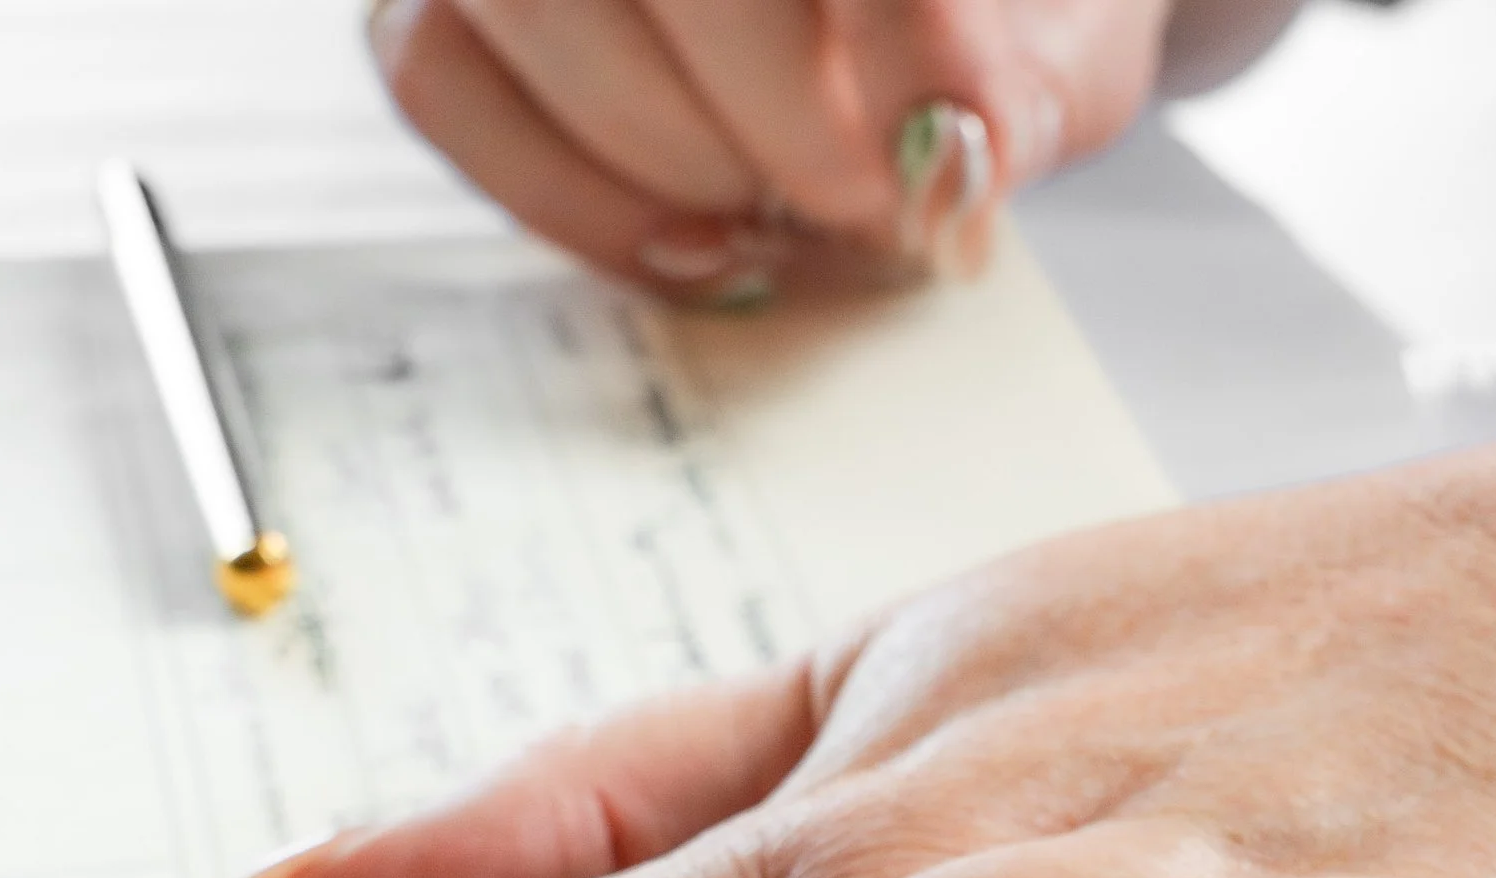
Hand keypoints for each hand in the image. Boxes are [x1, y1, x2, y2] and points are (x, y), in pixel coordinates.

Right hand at [361, 0, 1207, 299]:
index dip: (867, 37)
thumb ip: (1019, 95)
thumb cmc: (990, 16)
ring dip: (666, 155)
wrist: (922, 23)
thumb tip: (950, 165)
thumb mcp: (1059, 41)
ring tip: (774, 205)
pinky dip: (568, 191)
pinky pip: (436, 71)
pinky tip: (690, 236)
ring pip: (522, 3)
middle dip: (765, 111)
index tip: (939, 154)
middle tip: (851, 199)